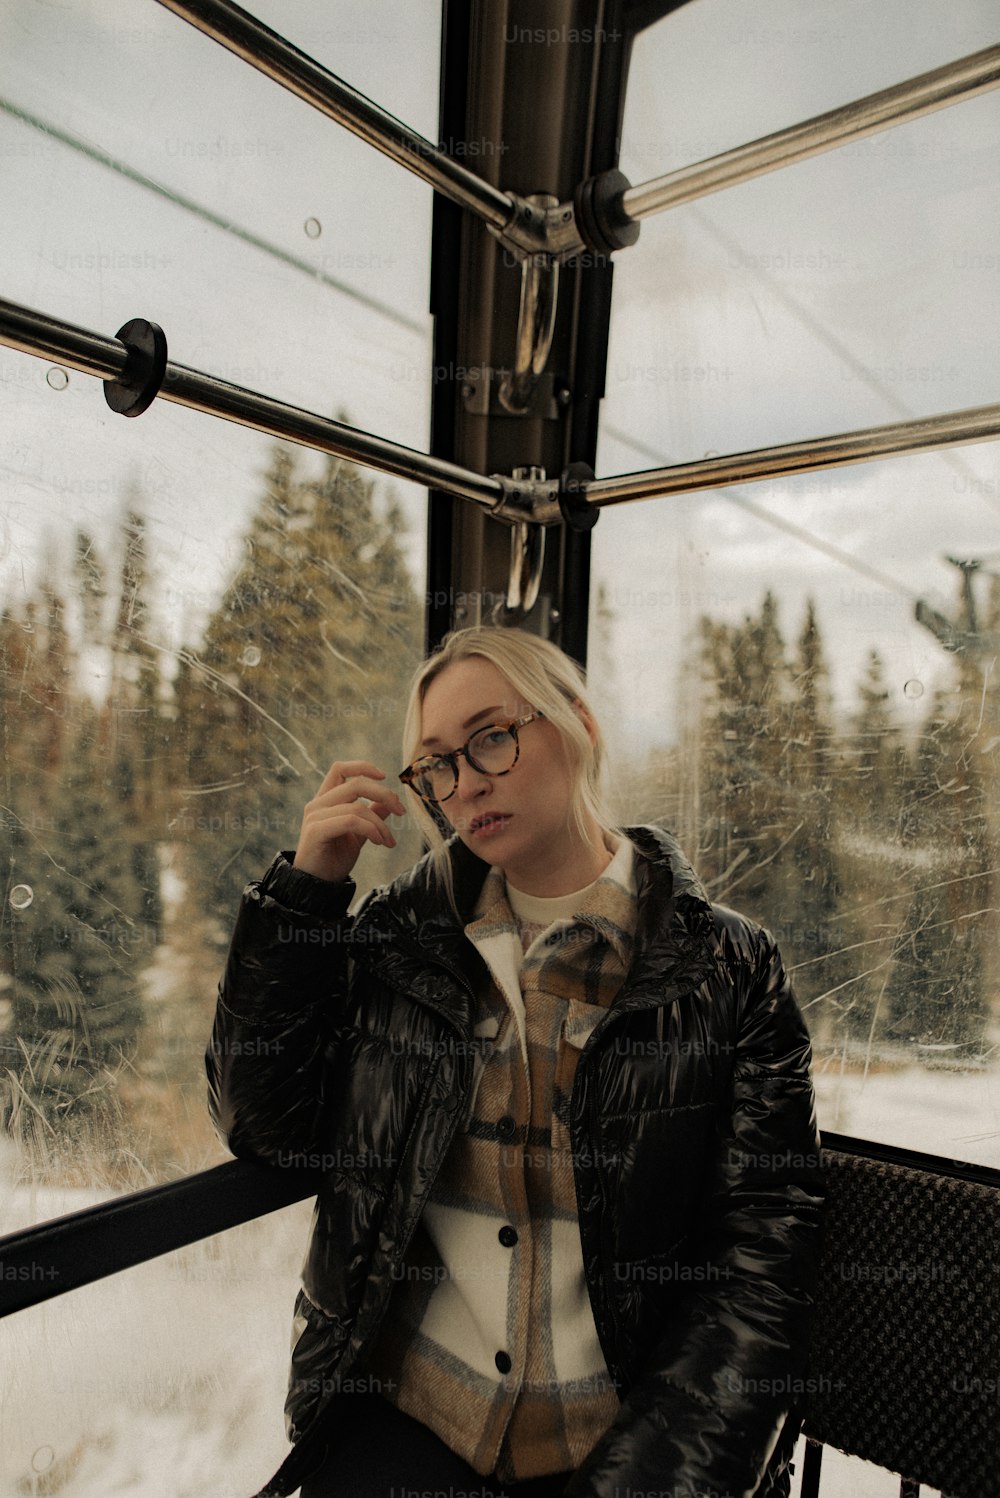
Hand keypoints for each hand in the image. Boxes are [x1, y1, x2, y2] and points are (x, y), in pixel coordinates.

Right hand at [292, 760, 406, 883]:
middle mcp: (318, 804)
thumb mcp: (358, 835)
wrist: (317, 887)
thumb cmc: (334, 861)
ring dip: (380, 824)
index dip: (363, 767)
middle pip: (355, 784)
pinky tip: (379, 842)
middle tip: (401, 811)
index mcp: (325, 800)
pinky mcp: (316, 831)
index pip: (340, 769)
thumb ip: (370, 816)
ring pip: (357, 807)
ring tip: (388, 841)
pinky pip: (351, 821)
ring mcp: (315, 817)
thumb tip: (389, 802)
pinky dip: (370, 830)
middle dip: (384, 794)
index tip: (384, 777)